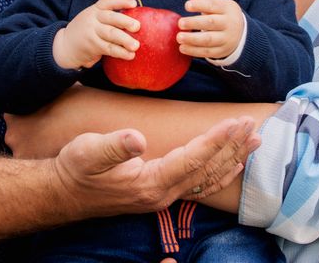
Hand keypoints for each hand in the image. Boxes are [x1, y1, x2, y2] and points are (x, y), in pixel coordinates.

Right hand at [50, 117, 258, 217]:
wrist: (64, 193)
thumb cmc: (76, 169)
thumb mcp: (87, 151)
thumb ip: (113, 146)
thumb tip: (136, 138)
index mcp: (150, 183)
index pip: (193, 159)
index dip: (216, 140)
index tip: (235, 122)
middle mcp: (162, 194)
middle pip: (208, 170)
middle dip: (232, 147)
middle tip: (253, 124)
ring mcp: (163, 197)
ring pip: (207, 178)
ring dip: (232, 158)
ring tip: (254, 141)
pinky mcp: (161, 194)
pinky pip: (200, 184)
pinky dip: (220, 172)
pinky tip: (232, 164)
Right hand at [53, 0, 138, 69]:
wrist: (65, 45)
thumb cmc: (86, 31)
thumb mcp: (92, 18)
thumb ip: (108, 17)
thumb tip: (135, 20)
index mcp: (95, 10)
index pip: (108, 2)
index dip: (121, 2)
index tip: (134, 4)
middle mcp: (93, 19)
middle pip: (111, 18)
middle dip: (125, 22)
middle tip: (137, 27)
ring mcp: (92, 32)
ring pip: (111, 34)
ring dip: (125, 40)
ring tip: (136, 46)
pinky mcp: (92, 46)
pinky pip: (109, 48)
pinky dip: (120, 52)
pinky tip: (130, 55)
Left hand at [177, 0, 244, 60]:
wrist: (241, 34)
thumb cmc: (222, 15)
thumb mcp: (218, 5)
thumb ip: (204, 0)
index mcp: (227, 9)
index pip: (212, 5)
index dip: (199, 5)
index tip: (186, 6)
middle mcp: (229, 24)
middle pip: (211, 22)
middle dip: (194, 23)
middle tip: (180, 23)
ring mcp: (226, 39)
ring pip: (209, 39)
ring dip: (192, 39)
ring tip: (179, 37)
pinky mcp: (221, 51)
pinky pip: (207, 52)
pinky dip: (194, 51)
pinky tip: (182, 48)